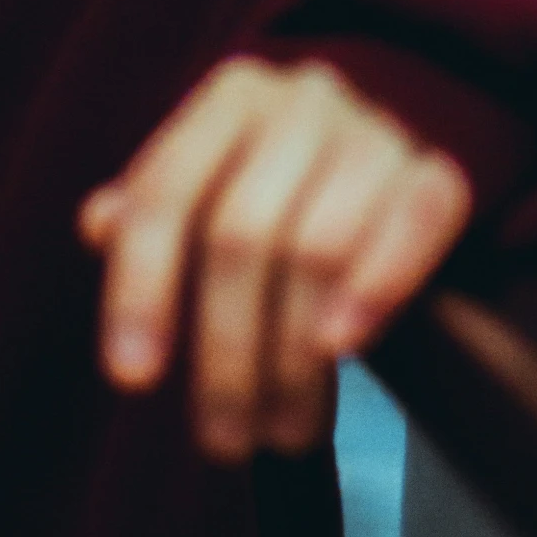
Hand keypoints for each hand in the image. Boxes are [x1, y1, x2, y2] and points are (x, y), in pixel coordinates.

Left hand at [77, 57, 472, 460]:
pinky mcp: (438, 172)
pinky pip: (410, 232)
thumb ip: (150, 210)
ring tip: (280, 431)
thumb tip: (98, 223)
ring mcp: (376, 132)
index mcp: (229, 98)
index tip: (131, 379)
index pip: (166, 194)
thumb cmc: (273, 183)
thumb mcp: (206, 184)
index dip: (140, 289)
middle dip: (225, 352)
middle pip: (242, 235)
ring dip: (293, 359)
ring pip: (319, 249)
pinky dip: (375, 292)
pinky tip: (340, 355)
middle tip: (221, 439)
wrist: (390, 147)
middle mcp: (301, 101)